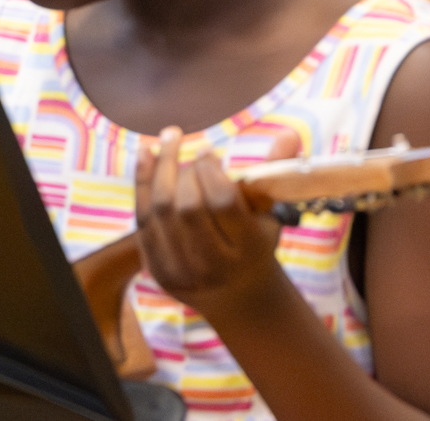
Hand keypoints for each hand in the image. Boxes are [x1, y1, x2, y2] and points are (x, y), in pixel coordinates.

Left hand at [133, 126, 297, 318]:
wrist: (237, 296)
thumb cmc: (257, 244)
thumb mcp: (272, 213)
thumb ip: (276, 172)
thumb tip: (288, 133)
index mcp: (247, 248)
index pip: (222, 202)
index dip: (211, 171)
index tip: (209, 150)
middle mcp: (213, 263)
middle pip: (188, 207)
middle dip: (187, 170)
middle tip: (193, 152)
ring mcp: (181, 269)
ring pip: (161, 211)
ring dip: (160, 168)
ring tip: (170, 138)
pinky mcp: (157, 268)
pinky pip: (142, 221)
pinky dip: (141, 184)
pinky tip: (145, 155)